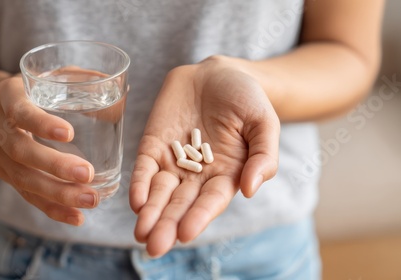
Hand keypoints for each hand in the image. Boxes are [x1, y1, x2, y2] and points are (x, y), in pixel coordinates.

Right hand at [0, 76, 98, 225]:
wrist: (3, 103)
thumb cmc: (40, 88)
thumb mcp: (56, 75)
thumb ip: (83, 79)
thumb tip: (123, 91)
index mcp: (8, 95)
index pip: (20, 111)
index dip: (41, 124)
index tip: (69, 134)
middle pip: (20, 151)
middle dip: (54, 166)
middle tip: (87, 174)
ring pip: (22, 178)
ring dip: (56, 193)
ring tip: (89, 200)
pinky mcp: (5, 173)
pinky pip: (26, 195)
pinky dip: (52, 208)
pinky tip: (76, 216)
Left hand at [129, 56, 279, 256]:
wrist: (217, 74)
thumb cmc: (246, 99)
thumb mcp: (264, 123)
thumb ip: (263, 156)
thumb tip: (250, 190)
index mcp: (227, 174)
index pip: (212, 201)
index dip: (199, 216)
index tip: (186, 233)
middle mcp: (198, 175)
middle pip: (181, 204)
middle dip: (168, 225)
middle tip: (155, 246)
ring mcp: (173, 161)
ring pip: (160, 192)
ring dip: (150, 212)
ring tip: (141, 232)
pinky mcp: (154, 146)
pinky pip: (145, 168)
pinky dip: (140, 184)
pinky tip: (136, 201)